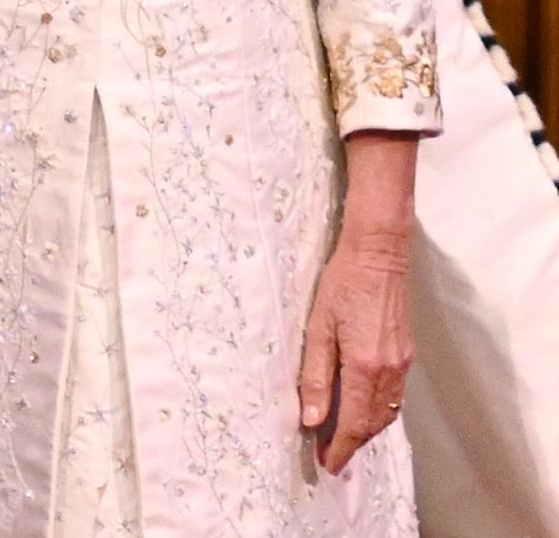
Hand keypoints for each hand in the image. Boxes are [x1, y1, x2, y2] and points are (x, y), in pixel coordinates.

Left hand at [299, 228, 412, 474]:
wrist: (379, 253)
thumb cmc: (343, 283)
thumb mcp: (319, 327)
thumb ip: (315, 376)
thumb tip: (311, 420)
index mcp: (364, 367)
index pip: (353, 424)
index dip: (340, 449)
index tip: (327, 465)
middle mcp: (388, 372)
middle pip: (372, 425)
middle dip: (352, 444)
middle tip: (329, 453)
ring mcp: (402, 364)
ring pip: (386, 414)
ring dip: (366, 430)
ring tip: (343, 435)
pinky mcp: (407, 354)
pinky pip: (394, 397)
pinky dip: (379, 412)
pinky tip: (364, 407)